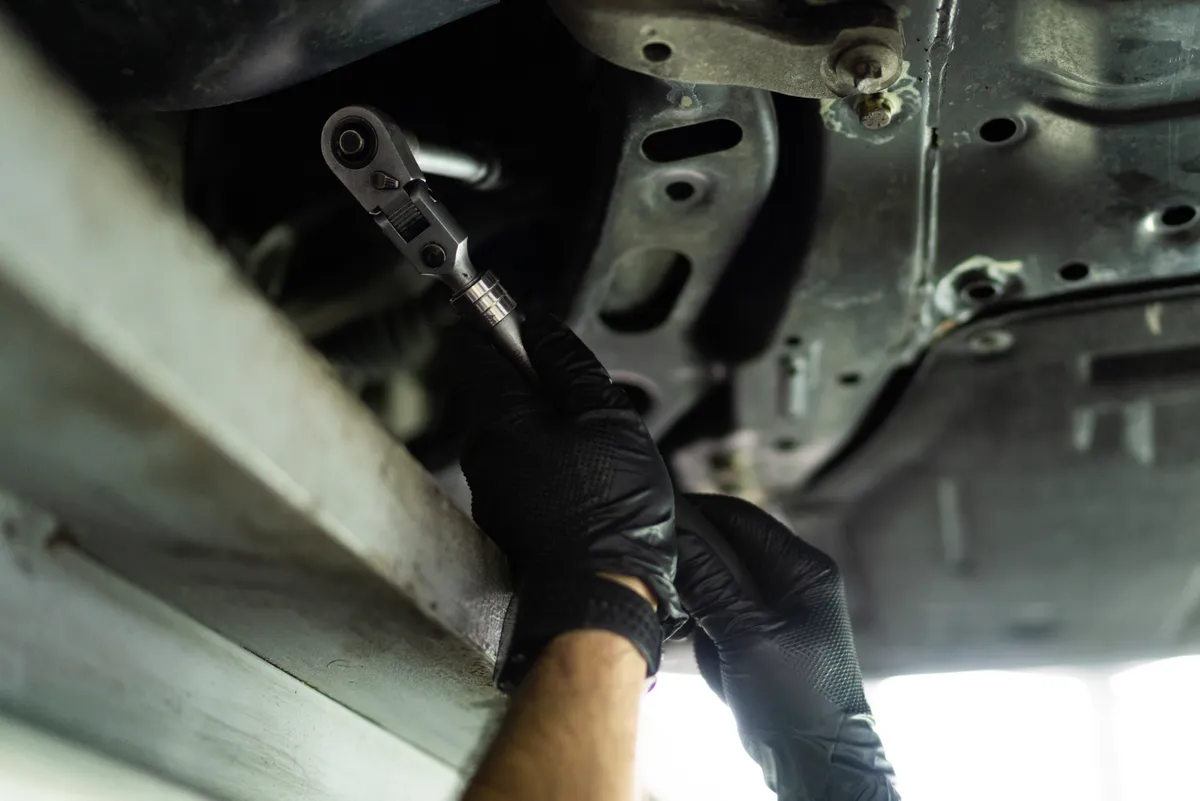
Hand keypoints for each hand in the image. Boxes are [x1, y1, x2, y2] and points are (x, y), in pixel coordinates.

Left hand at [460, 313, 681, 622]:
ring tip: (599, 454)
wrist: (602, 599)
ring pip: (517, 436)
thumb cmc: (610, 514)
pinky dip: (553, 467)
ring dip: (551, 430)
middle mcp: (482, 456)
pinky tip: (590, 487)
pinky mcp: (508, 521)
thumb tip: (541, 327)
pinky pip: (527, 473)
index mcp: (499, 423)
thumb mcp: (607, 420)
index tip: (521, 320)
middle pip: (501, 394)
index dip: (499, 326)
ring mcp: (492, 492)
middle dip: (541, 387)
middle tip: (590, 402)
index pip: (476, 351)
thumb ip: (569, 366)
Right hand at [675, 494, 898, 800]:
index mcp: (804, 569)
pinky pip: (725, 615)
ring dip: (700, 600)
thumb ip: (711, 582)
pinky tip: (705, 649)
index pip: (740, 518)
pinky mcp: (767, 636)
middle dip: (694, 562)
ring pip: (721, 582)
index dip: (696, 513)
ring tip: (688, 620)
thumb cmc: (798, 701)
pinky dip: (708, 627)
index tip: (656, 517)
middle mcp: (797, 581)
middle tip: (659, 570)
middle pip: (728, 548)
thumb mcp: (747, 636)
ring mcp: (783, 610)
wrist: (819, 763)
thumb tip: (677, 536)